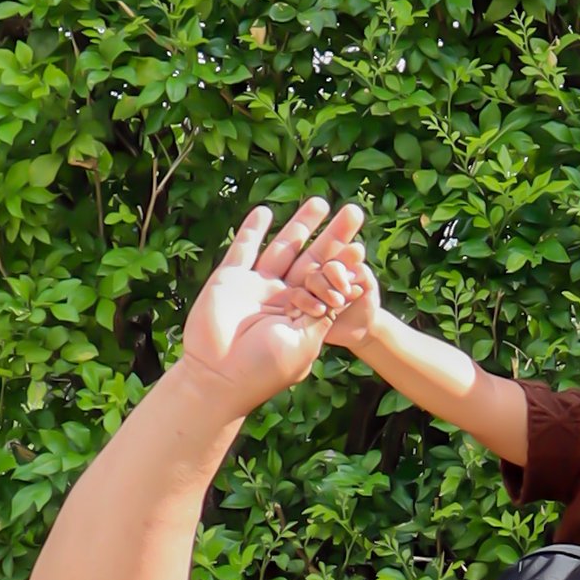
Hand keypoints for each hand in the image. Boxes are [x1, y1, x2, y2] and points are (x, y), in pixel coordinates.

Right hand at [174, 200, 366, 415]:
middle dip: (333, 236)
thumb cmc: (264, 368)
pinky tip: (265, 212)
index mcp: (302, 316)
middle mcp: (281, 298)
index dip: (344, 265)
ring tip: (320, 203)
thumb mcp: (304, 343)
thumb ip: (323, 315)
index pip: (328, 284)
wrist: (218, 376)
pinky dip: (252, 230)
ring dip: (301, 226)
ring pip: (283, 248)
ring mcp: (255, 286)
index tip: (361, 248)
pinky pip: (243, 249)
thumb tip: (347, 290)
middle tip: (354, 213)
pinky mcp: (229, 279)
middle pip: (312, 260)